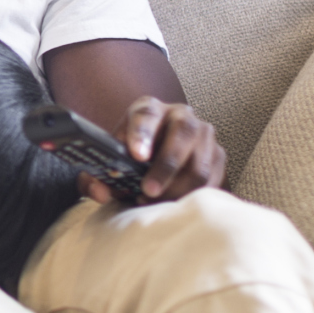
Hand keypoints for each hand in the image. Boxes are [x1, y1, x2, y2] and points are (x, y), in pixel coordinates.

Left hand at [88, 96, 224, 204]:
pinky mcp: (218, 156)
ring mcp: (204, 134)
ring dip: (178, 188)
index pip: (147, 115)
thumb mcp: (110, 159)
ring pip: (200, 163)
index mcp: (149, 109)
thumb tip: (99, 192)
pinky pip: (213, 181)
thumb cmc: (130, 156)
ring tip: (157, 202)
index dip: (142, 134)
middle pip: (183, 134)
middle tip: (147, 191)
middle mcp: (181, 115)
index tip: (137, 156)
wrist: (157, 152)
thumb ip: (95, 176)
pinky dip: (193, 196)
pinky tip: (174, 203)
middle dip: (165, 167)